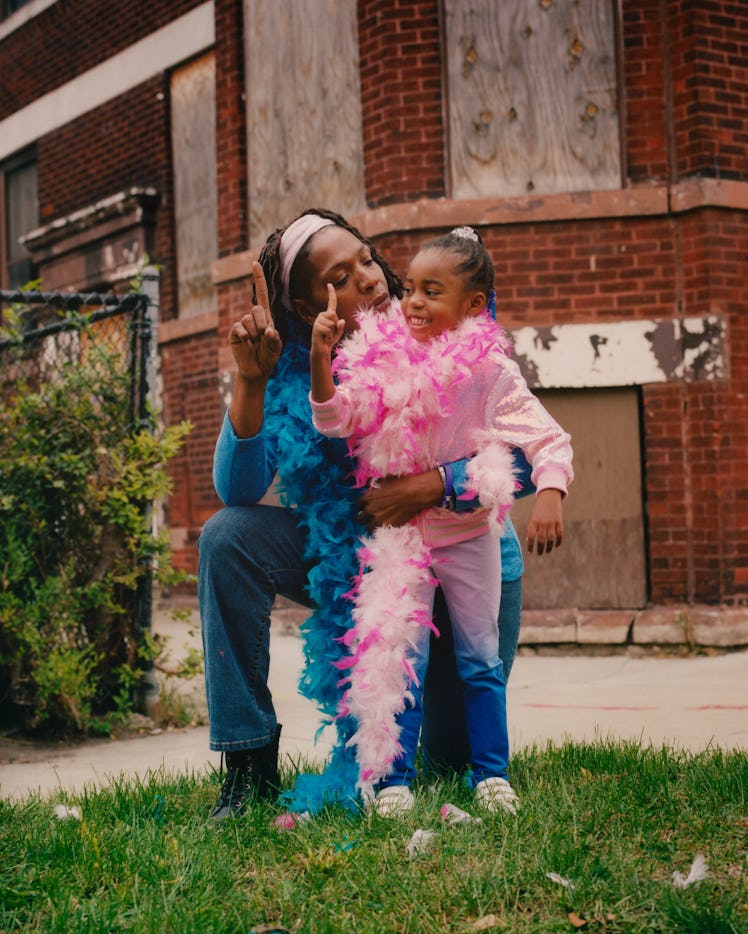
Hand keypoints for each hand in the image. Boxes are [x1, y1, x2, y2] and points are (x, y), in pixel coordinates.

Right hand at [228, 261, 282, 380]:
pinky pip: (239, 328)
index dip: (258, 279)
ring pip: (248, 319)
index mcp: (266, 317)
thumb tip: (268, 330)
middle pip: (257, 308)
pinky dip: (245, 337)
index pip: (261, 294)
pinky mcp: (234, 332)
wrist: (257, 369)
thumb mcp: (276, 348)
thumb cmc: (269, 356)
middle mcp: (253, 317)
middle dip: (261, 323)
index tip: (255, 263)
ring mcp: (243, 324)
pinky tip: (247, 344)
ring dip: (254, 333)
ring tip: (255, 343)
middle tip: (263, 337)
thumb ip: (274, 339)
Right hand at [311, 285, 343, 355]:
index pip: (331, 303)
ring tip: (327, 337)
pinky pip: (328, 330)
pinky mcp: (316, 327)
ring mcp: (318, 321)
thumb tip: (341, 320)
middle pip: (334, 315)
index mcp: (328, 315)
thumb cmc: (329, 341)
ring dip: (332, 333)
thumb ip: (340, 327)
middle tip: (330, 334)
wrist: (321, 350)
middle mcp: (322, 316)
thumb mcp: (338, 333)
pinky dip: (329, 336)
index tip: (329, 284)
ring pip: (332, 324)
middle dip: (336, 327)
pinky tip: (324, 339)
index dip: (331, 293)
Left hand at [357, 471, 443, 530]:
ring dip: (371, 525)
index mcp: (368, 498)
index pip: (358, 506)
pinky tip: (386, 524)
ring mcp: (379, 520)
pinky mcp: (389, 527)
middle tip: (369, 516)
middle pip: (360, 519)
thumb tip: (368, 484)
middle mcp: (371, 511)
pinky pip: (380, 531)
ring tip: (377, 523)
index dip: (362, 506)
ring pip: (368, 528)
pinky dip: (382, 529)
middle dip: (364, 517)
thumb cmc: (401, 484)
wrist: (415, 494)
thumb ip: (374, 484)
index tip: (365, 507)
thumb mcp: (385, 480)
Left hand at [526, 488, 563, 554]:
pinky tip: (556, 546)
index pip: (531, 537)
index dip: (530, 546)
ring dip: (549, 547)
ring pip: (551, 539)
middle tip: (540, 554)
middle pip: (541, 540)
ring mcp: (551, 522)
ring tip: (547, 551)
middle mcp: (542, 523)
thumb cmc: (538, 510)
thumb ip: (531, 528)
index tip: (530, 552)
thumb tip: (529, 541)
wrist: (549, 497)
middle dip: (540, 549)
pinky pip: (559, 534)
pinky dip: (558, 541)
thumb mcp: (532, 517)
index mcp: (533, 521)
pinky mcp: (559, 522)